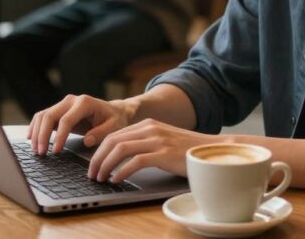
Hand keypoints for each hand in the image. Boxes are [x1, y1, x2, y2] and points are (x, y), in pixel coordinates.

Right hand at [28, 94, 131, 156]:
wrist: (114, 111)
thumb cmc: (115, 119)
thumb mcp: (114, 126)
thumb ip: (101, 133)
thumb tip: (87, 141)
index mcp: (85, 103)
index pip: (66, 120)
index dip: (59, 136)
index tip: (56, 151)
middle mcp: (71, 100)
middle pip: (49, 115)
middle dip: (43, 135)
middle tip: (41, 153)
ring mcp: (63, 104)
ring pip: (43, 115)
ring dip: (36, 132)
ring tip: (36, 150)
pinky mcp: (59, 110)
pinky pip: (42, 117)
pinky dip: (35, 127)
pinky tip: (31, 139)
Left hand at [88, 119, 215, 183]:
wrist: (213, 151)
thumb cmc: (187, 150)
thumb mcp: (163, 141)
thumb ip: (144, 143)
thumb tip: (121, 157)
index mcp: (147, 124)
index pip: (114, 134)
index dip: (99, 150)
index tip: (93, 164)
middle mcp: (150, 129)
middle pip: (113, 140)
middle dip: (97, 158)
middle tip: (92, 174)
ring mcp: (157, 140)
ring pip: (120, 149)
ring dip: (105, 165)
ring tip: (101, 178)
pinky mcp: (164, 154)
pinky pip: (135, 161)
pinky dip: (122, 171)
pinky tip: (117, 179)